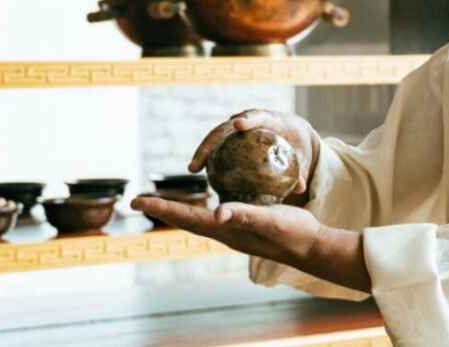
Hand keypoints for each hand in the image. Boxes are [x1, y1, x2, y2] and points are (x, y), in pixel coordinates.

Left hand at [130, 196, 370, 292]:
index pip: (185, 217)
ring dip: (177, 211)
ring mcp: (233, 230)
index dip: (161, 208)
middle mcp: (224, 231)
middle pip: (185, 219)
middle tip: (139, 200)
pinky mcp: (243, 226)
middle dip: (162, 209)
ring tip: (161, 203)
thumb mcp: (270, 219)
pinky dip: (200, 209)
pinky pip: (213, 217)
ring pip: (197, 220)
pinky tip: (205, 202)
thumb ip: (245, 214)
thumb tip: (218, 212)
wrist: (311, 248)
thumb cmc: (292, 233)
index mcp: (225, 230)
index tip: (137, 200)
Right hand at [189, 109, 320, 202]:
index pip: (257, 116)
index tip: (238, 124)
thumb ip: (300, 169)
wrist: (291, 132)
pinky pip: (217, 143)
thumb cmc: (297, 142)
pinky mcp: (232, 136)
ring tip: (193, 168)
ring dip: (204, 149)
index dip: (247, 119)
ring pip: (217, 134)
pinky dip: (207, 154)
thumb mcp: (301, 155)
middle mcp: (249, 120)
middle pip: (226, 127)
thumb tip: (300, 187)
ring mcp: (237, 127)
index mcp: (269, 119)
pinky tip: (198, 170)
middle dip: (212, 141)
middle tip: (201, 160)